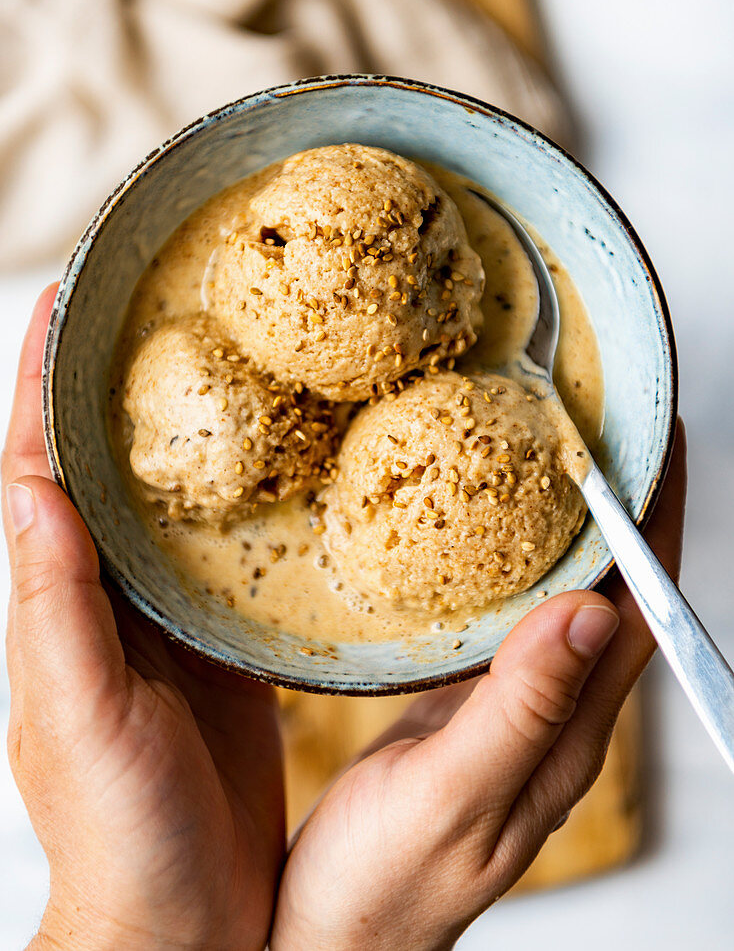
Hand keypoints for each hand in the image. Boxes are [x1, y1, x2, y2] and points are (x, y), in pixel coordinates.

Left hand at [3, 287, 284, 950]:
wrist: (184, 913)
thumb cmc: (117, 829)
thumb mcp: (77, 714)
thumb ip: (54, 606)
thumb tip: (33, 486)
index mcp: (59, 600)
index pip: (37, 464)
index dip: (43, 379)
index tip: (66, 296)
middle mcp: (107, 593)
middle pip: (108, 459)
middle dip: (122, 376)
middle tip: (164, 302)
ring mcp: (167, 613)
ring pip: (173, 494)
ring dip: (192, 426)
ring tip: (238, 359)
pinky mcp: (223, 638)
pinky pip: (233, 547)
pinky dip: (252, 496)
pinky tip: (293, 467)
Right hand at [271, 425, 685, 950]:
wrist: (333, 940)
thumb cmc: (383, 889)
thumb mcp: (452, 797)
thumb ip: (522, 709)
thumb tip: (589, 611)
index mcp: (567, 736)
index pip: (641, 612)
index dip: (655, 523)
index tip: (655, 442)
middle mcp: (554, 717)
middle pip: (614, 594)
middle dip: (621, 506)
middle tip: (603, 423)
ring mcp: (513, 710)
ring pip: (563, 598)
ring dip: (570, 526)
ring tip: (552, 455)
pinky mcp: (470, 706)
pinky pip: (509, 617)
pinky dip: (512, 561)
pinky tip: (486, 532)